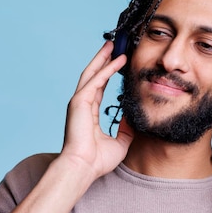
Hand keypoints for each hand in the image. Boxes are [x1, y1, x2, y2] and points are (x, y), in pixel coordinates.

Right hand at [60, 41, 133, 179]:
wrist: (83, 167)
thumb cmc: (97, 160)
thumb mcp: (120, 142)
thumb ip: (126, 130)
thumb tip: (132, 119)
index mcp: (88, 112)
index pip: (99, 87)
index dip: (108, 73)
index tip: (118, 62)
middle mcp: (82, 104)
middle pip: (93, 75)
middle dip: (103, 59)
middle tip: (113, 45)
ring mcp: (79, 101)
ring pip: (92, 73)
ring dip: (103, 58)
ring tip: (113, 44)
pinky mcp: (79, 101)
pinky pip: (96, 81)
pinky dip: (107, 69)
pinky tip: (117, 60)